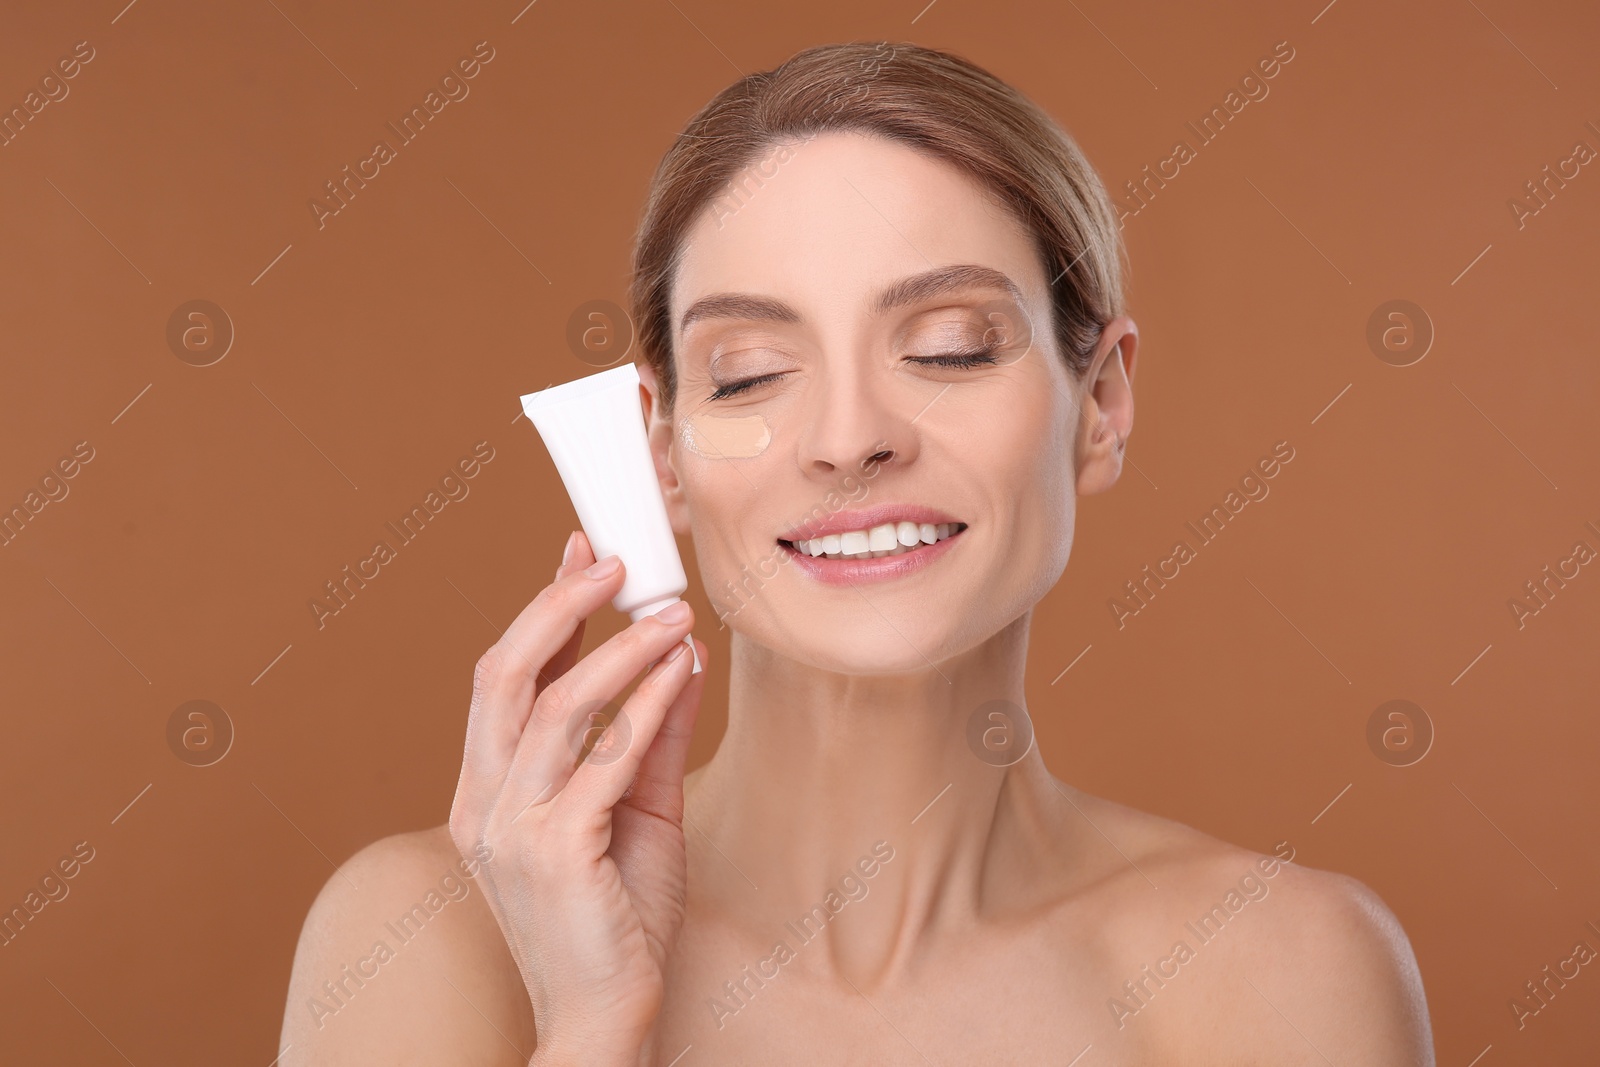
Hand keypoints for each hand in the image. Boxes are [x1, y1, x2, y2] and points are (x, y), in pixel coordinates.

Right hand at [449, 530, 705, 1066]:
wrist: (608, 1013)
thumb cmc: (619, 916)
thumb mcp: (639, 808)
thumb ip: (652, 735)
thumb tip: (680, 657)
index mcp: (487, 790)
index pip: (505, 678)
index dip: (543, 608)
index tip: (584, 555)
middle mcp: (483, 803)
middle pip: (504, 673)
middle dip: (558, 604)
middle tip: (616, 562)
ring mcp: (511, 829)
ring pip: (557, 706)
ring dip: (620, 649)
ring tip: (672, 616)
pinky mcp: (554, 852)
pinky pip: (602, 758)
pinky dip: (644, 706)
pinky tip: (678, 675)